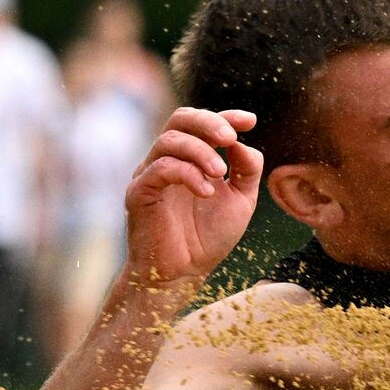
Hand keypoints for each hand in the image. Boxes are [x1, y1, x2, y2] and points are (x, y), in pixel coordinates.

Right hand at [123, 107, 262, 292]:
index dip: (225, 116)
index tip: (251, 121)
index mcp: (191, 158)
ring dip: (200, 151)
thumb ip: (247, 170)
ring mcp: (150, 174)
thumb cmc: (208, 236)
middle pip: (180, 120)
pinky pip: (158, 169)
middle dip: (209, 123)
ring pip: (169, 141)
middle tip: (230, 138)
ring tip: (220, 174)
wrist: (184, 273)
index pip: (202, 124)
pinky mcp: (139, 193)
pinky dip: (186, 173)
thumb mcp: (241, 200)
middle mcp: (168, 160)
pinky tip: (206, 192)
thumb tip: (244, 143)